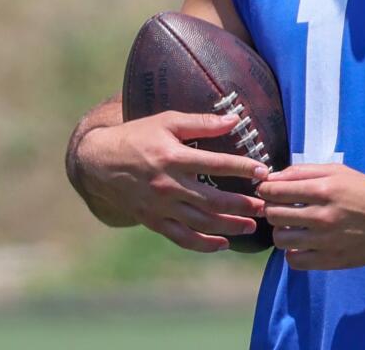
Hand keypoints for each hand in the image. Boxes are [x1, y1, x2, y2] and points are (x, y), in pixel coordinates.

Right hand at [77, 111, 268, 251]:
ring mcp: (160, 206)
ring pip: (200, 222)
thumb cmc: (138, 136)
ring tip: (251, 226)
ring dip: (229, 226)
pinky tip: (223, 243)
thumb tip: (234, 119)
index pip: (215, 163)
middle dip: (242, 205)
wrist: (99, 162)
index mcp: (173, 157)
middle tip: (265, 206)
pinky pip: (181, 238)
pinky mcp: (153, 221)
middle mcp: (167, 185)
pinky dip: (203, 244)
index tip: (264, 171)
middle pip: (212, 200)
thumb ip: (201, 122)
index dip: (242, 167)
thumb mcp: (167, 121)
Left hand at [257, 164, 364, 269]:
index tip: (269, 191)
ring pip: (281, 239)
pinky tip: (302, 243)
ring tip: (292, 226)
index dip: (265, 189)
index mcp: (324, 189)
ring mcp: (326, 241)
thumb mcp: (338, 171)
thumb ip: (303, 171)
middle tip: (281, 208)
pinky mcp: (330, 260)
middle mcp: (323, 216)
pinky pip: (294, 261)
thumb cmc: (364, 191)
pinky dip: (292, 252)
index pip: (276, 190)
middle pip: (274, 214)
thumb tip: (271, 177)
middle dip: (272, 209)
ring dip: (281, 231)